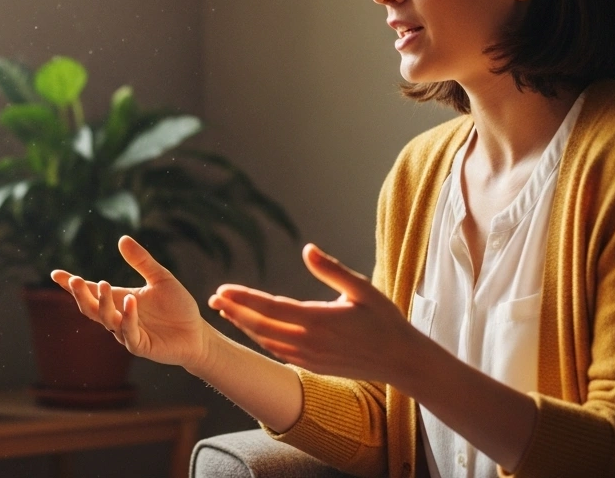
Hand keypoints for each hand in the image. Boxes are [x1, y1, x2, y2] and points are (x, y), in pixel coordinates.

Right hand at [51, 236, 214, 370]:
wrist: (197, 333)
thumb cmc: (178, 306)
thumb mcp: (160, 278)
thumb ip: (141, 261)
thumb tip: (122, 239)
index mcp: (119, 300)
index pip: (91, 292)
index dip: (72, 285)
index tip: (55, 274)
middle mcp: (118, 317)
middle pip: (91, 308)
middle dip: (81, 295)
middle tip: (75, 280)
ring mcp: (127, 333)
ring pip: (106, 320)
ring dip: (102, 303)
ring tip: (104, 284)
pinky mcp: (140, 346)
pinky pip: (128, 333)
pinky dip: (127, 318)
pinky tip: (130, 303)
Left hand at [208, 243, 420, 383]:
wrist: (400, 360)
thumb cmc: (384, 320)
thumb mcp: (362, 289)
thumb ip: (332, 269)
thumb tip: (307, 248)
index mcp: (319, 320)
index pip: (270, 308)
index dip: (243, 298)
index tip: (221, 289)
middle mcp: (309, 342)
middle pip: (260, 326)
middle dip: (234, 311)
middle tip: (213, 299)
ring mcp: (309, 357)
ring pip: (266, 341)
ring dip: (244, 325)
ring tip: (226, 310)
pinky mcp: (312, 366)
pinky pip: (278, 352)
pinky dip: (260, 339)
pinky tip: (252, 328)